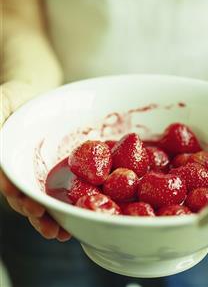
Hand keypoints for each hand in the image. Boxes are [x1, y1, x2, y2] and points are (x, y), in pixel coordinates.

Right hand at [1, 81, 70, 241]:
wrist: (34, 93)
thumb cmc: (12, 98)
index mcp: (6, 162)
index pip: (10, 184)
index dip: (20, 198)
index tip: (34, 208)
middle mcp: (22, 171)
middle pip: (27, 198)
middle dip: (39, 217)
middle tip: (53, 232)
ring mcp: (39, 171)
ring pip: (46, 197)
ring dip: (55, 216)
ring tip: (66, 233)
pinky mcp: (58, 167)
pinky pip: (65, 183)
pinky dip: (71, 198)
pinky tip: (81, 210)